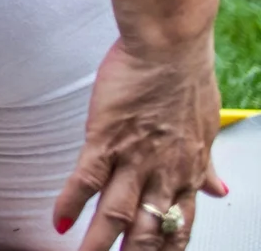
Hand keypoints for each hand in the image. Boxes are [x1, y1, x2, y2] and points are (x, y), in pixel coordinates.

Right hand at [56, 38, 227, 248]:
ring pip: (116, 214)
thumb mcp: (206, 131)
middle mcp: (163, 173)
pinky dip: (70, 203)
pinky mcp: (105, 139)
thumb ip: (207, 167)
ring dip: (100, 243)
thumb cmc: (187, 80)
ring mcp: (133, 159)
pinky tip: (58, 220)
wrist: (169, 47)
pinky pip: (85, 180)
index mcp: (188, 173)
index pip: (179, 227)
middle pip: (148, 231)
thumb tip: (220, 190)